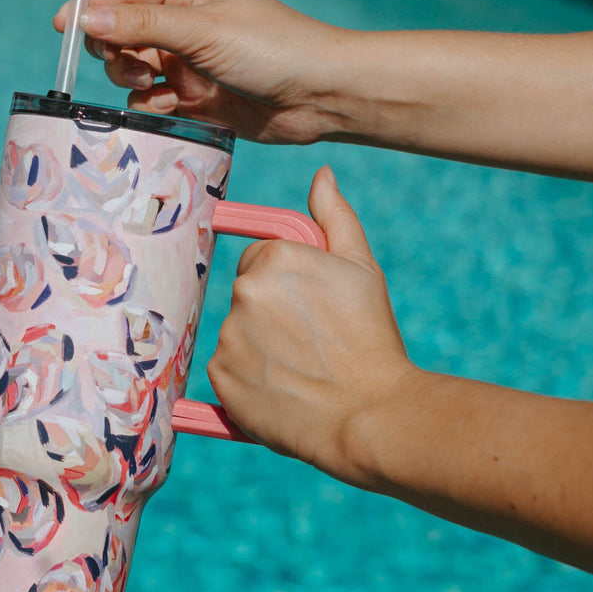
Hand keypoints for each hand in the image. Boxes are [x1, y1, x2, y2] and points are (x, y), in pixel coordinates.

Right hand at [53, 0, 353, 143]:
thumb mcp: (201, 29)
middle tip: (132, 66)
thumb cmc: (270, 47)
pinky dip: (153, 107)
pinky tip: (172, 107)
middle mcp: (183, 24)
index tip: (63, 26)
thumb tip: (84, 16)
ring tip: (155, 88)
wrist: (319, 94)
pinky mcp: (194, 99)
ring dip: (133, 82)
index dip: (90, 8)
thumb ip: (141, 23)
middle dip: (116, 51)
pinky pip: (152, 103)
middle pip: (119, 35)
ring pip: (131, 72)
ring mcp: (187, 63)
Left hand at [207, 166, 415, 485]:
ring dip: (260, 345)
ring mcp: (229, 335)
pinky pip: (228, 368)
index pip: (262, 257)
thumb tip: (321, 177)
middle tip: (312, 340)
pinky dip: (249, 377)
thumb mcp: (362, 270)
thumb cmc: (371, 339)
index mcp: (276, 257)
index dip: (289, 282)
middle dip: (272, 311)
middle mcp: (244, 292)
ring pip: (238, 332)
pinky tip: (282, 388)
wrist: (369, 414)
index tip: (312, 307)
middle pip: (247, 293)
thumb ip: (335, 218)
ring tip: (302, 367)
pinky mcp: (221, 376)